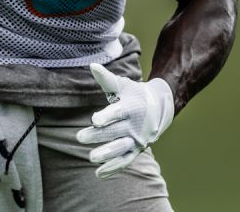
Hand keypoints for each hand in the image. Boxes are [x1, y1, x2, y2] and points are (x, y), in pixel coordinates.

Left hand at [76, 63, 174, 178]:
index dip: (107, 116)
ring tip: (91, 158)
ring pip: (121, 149)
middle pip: (115, 132)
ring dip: (107, 155)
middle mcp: (135, 125)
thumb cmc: (135, 94)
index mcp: (131, 107)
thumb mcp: (123, 85)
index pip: (118, 113)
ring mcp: (137, 140)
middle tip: (79, 137)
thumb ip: (107, 79)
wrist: (160, 106)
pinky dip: (113, 168)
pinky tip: (99, 173)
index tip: (95, 119)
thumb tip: (92, 65)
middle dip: (98, 136)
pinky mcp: (137, 150)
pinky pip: (125, 161)